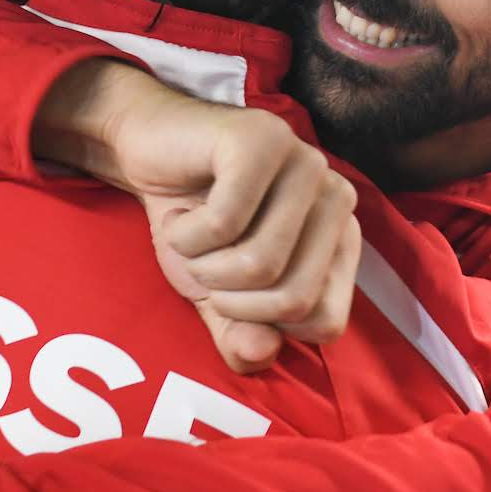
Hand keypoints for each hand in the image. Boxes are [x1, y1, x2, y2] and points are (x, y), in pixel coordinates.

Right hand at [35, 60, 361, 371]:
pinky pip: (225, 223)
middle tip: (205, 263)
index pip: (326, 322)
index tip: (233, 292)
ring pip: (260, 264)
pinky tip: (180, 214)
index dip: (266, 323)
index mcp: (342, 240)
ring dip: (202, 266)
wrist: (149, 153)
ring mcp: (304, 163)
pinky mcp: (261, 138)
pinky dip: (184, 236)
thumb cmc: (194, 225)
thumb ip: (240, 337)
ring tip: (192, 238)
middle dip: (229, 298)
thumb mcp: (216, 296)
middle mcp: (337, 199)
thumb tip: (260, 353)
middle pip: (295, 299)